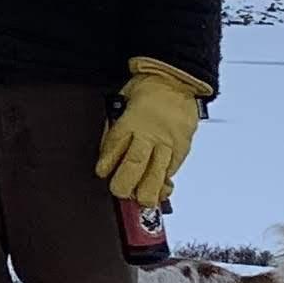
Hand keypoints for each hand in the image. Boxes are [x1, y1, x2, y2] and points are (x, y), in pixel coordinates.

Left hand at [95, 58, 207, 208]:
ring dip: (149, 189)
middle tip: (119, 192)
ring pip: (157, 170)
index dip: (107, 161)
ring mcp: (168, 142)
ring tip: (142, 201)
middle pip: (136, 162)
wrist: (176, 81)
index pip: (115, 144)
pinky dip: (166, 182)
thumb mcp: (122, 100)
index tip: (101, 172)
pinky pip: (173, 169)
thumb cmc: (147, 90)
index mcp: (132, 120)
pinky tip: (161, 190)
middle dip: (126, 181)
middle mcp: (150, 133)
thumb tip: (106, 151)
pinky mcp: (182, 148)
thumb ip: (115, 125)